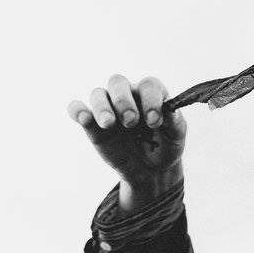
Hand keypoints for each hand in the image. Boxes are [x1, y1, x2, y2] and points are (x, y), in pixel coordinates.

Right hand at [67, 74, 185, 212]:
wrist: (150, 170)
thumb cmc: (165, 146)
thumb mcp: (176, 136)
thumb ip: (174, 122)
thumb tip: (168, 111)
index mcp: (150, 94)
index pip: (148, 85)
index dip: (151, 100)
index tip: (154, 121)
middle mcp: (128, 96)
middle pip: (118, 82)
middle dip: (123, 101)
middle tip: (131, 122)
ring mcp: (109, 108)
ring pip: (98, 94)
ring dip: (101, 107)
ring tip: (109, 124)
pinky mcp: (93, 124)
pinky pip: (77, 109)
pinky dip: (77, 110)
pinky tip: (83, 118)